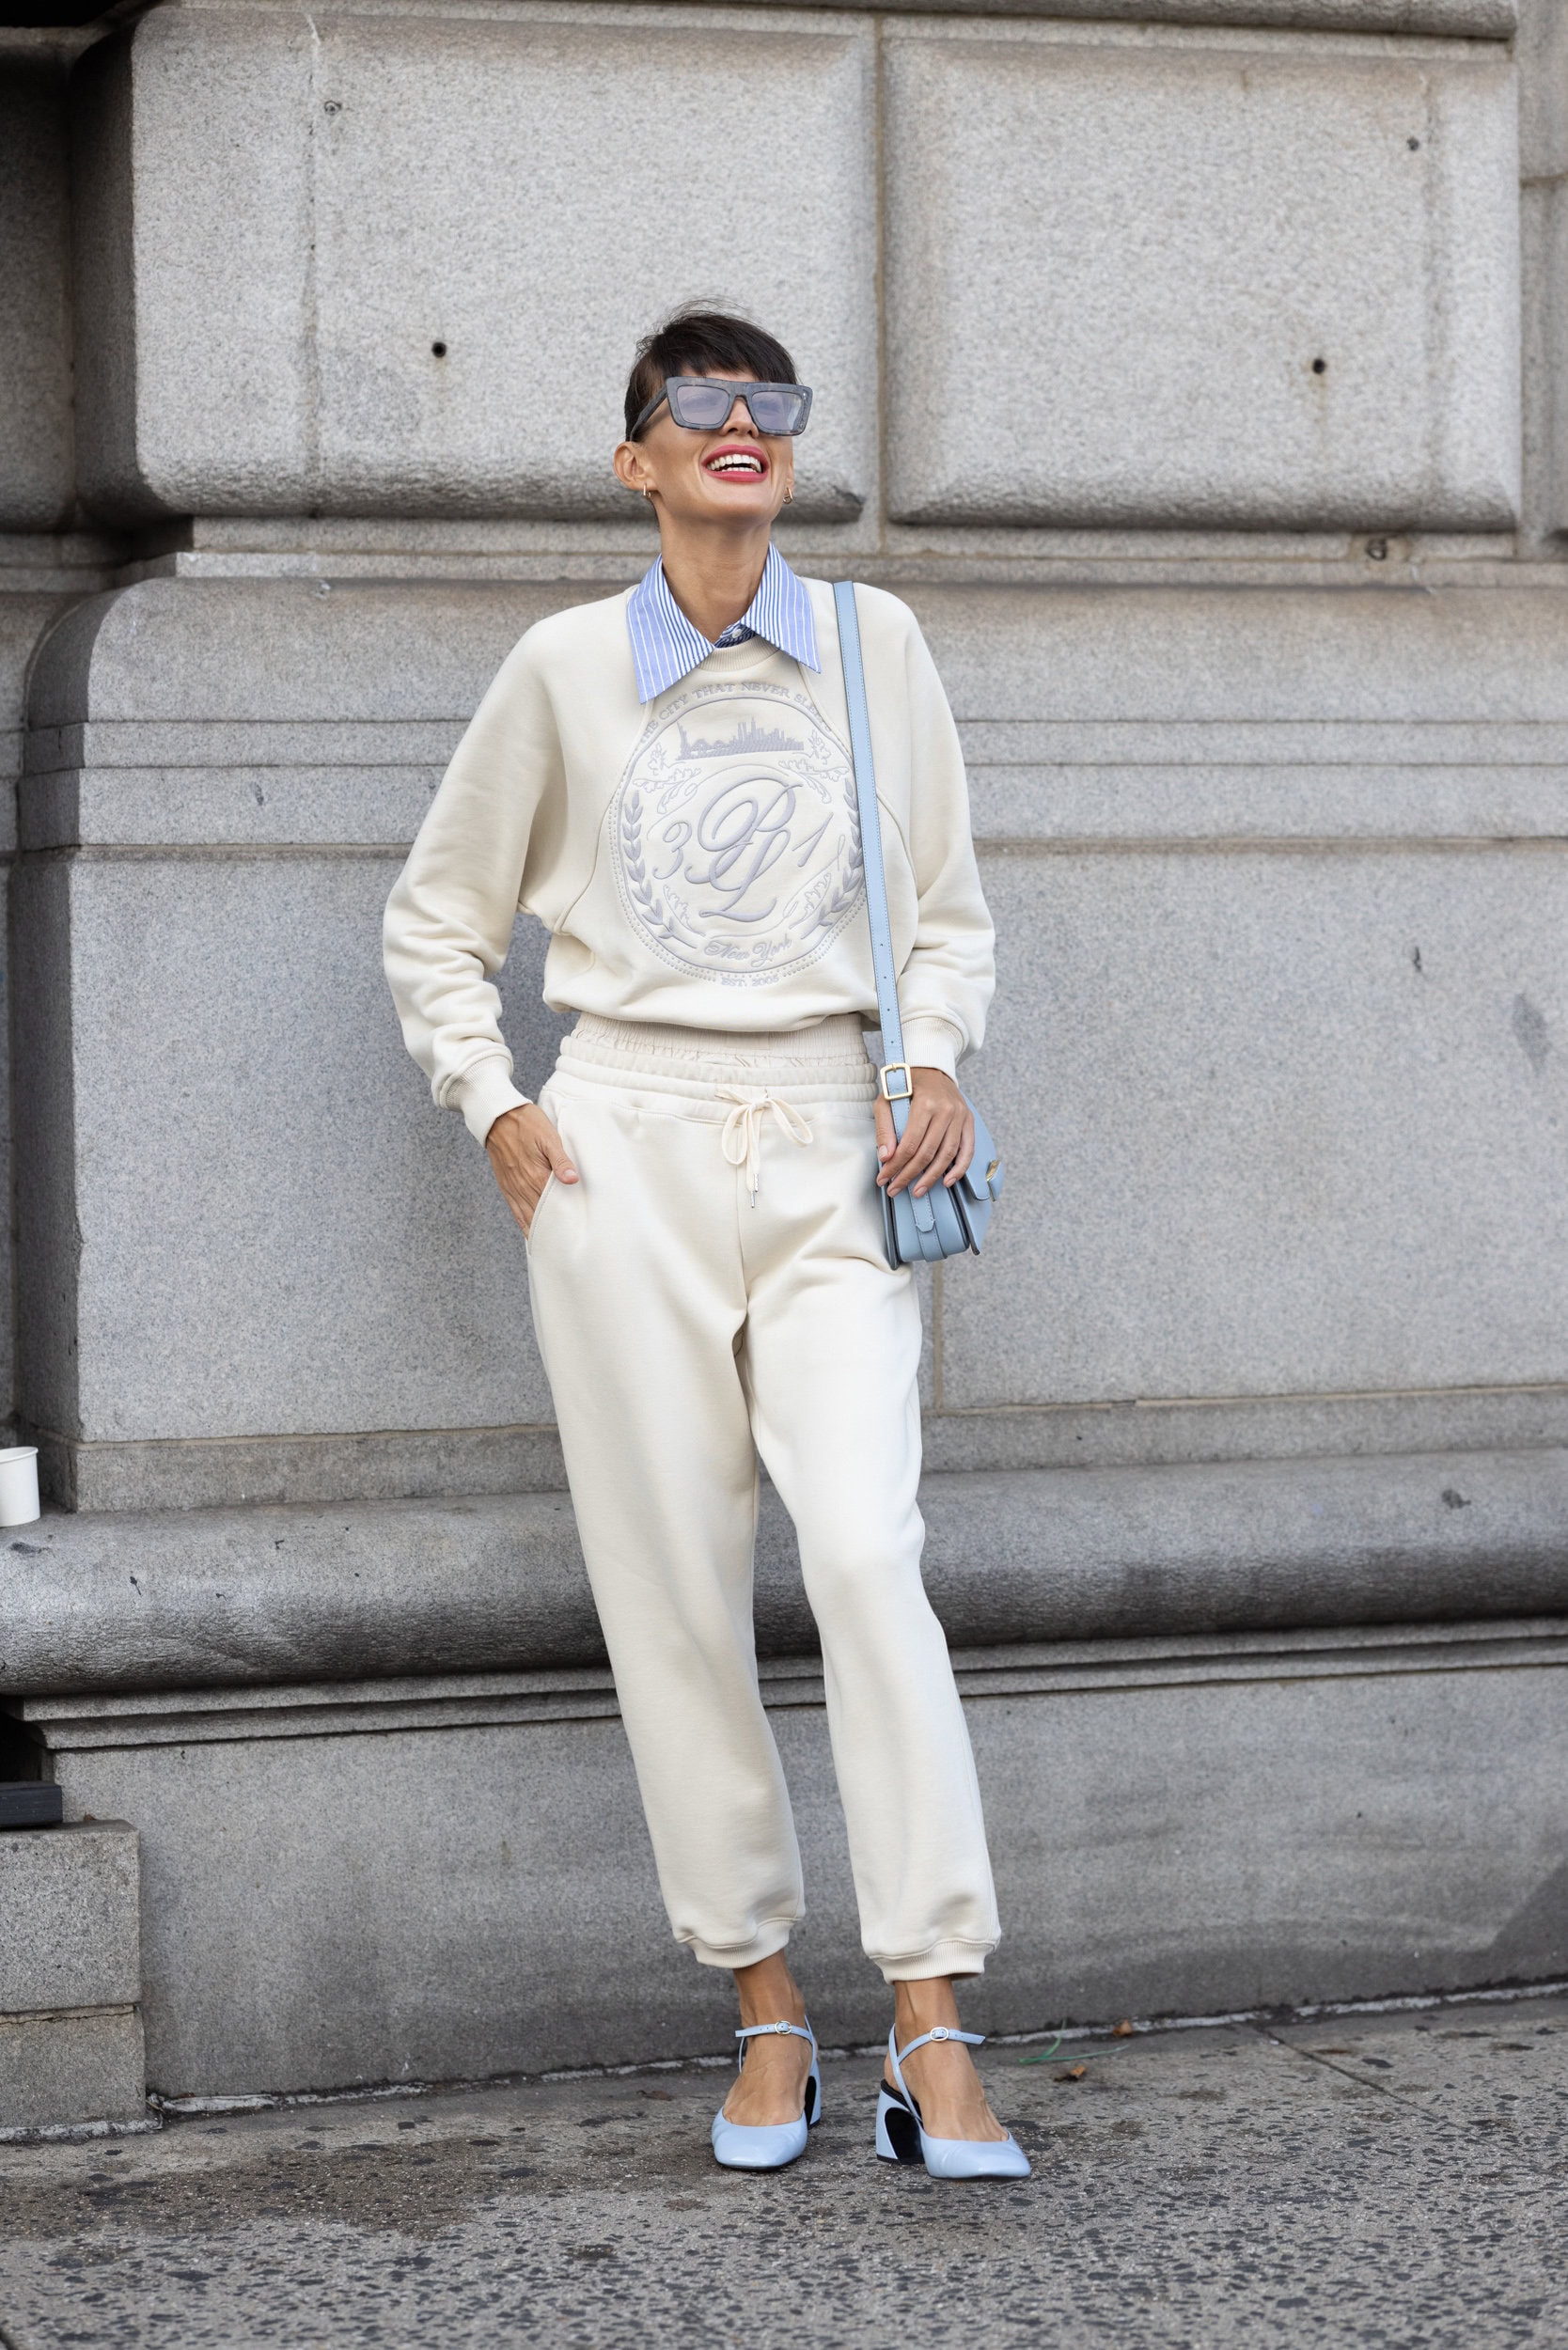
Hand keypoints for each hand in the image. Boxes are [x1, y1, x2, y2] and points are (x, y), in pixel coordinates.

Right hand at [485, 1103, 577, 1235]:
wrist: (498, 1117)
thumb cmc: (527, 1123)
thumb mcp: (549, 1136)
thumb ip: (561, 1160)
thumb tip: (572, 1180)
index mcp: (537, 1176)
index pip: (556, 1206)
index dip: (568, 1220)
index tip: (580, 1233)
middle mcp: (524, 1187)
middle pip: (543, 1216)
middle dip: (557, 1231)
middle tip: (572, 1247)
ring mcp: (514, 1188)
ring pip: (529, 1218)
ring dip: (542, 1232)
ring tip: (556, 1247)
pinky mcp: (507, 1187)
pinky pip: (516, 1212)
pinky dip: (525, 1226)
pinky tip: (533, 1235)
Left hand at [874, 1068, 973, 1198]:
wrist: (931, 1068)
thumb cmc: (906, 1085)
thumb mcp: (886, 1099)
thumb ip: (884, 1128)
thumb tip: (886, 1157)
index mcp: (925, 1103)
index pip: (910, 1144)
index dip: (896, 1165)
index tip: (883, 1178)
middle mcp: (946, 1110)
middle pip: (928, 1153)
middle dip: (909, 1175)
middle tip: (895, 1189)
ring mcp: (960, 1116)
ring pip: (948, 1155)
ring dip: (932, 1177)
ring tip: (918, 1191)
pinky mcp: (969, 1121)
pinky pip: (967, 1150)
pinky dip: (959, 1169)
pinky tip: (947, 1182)